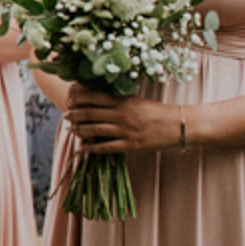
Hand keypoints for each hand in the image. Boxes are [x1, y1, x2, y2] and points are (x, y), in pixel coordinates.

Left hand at [63, 90, 186, 152]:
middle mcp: (122, 115)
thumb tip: (98, 98)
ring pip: (95, 130)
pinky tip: (82, 148)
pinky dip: (91, 148)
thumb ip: (119, 100)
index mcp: (124, 101)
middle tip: (65, 116)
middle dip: (74, 114)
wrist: (179, 125)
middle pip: (90, 113)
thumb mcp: (137, 101)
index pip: (94, 97)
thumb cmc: (157, 112)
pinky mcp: (131, 145)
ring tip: (70, 129)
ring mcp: (126, 131)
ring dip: (79, 130)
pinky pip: (106, 147)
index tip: (69, 100)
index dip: (78, 98)